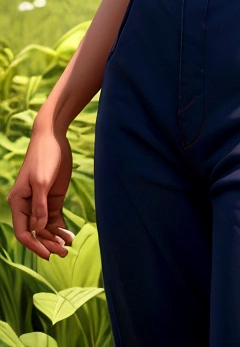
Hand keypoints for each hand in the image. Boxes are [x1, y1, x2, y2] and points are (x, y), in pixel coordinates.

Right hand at [7, 127, 75, 259]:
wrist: (54, 137)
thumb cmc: (44, 157)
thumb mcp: (42, 182)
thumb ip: (39, 207)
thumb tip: (38, 230)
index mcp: (18, 202)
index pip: (23, 231)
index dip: (34, 245)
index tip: (47, 254)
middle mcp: (28, 205)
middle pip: (36, 232)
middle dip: (48, 243)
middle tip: (63, 253)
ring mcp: (41, 202)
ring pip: (45, 228)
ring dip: (55, 238)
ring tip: (68, 247)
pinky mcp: (52, 198)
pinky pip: (54, 219)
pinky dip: (61, 228)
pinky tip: (69, 236)